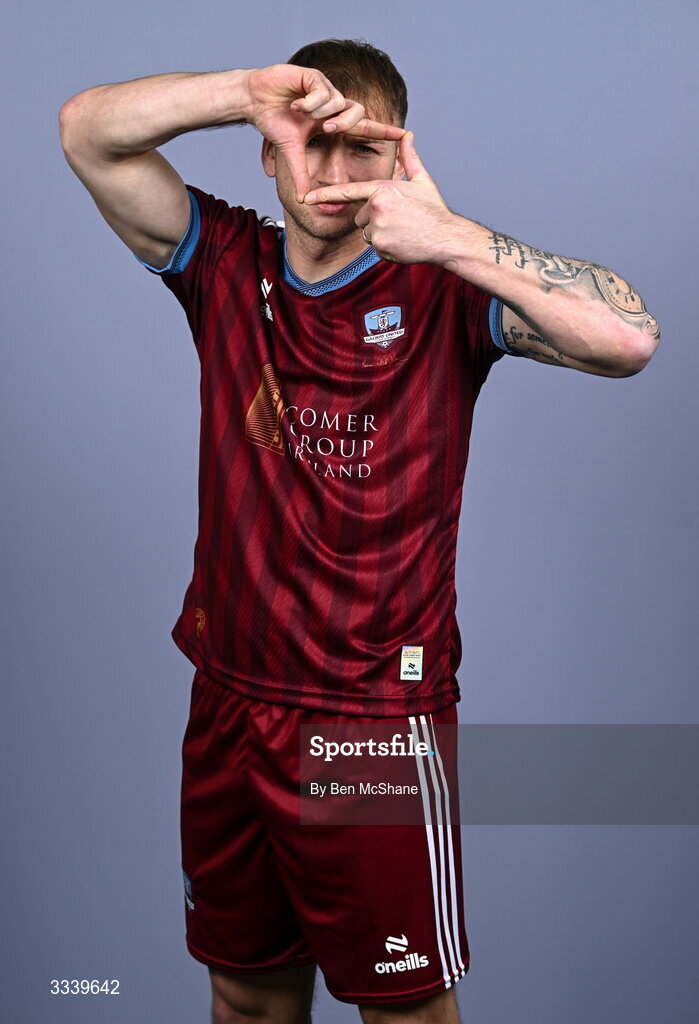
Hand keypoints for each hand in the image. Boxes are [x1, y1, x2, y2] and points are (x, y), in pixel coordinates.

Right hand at [242, 64, 404, 201]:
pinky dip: (311, 101)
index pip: (364, 127)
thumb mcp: (290, 152)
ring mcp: (325, 90)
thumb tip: (303, 199)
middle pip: (356, 113)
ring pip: (339, 101)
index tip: (404, 135)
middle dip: (344, 123)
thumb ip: (300, 174)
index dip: (383, 130)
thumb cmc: (274, 122)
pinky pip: (323, 90)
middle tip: (327, 130)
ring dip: (322, 112)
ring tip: (302, 115)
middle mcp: (333, 105)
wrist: (255, 101)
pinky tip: (297, 105)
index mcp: (332, 122)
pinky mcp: (314, 77)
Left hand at [304, 132, 455, 262]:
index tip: (306, 198)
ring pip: (367, 233)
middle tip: (398, 221)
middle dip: (374, 220)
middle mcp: (376, 208)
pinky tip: (403, 243)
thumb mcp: (421, 180)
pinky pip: (374, 248)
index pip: (347, 192)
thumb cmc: (434, 210)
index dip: (325, 195)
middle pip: (360, 217)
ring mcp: (377, 229)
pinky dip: (386, 248)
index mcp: (382, 190)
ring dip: (381, 234)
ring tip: (402, 231)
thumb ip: (409, 158)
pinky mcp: (380, 247)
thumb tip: (407, 134)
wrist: (445, 238)